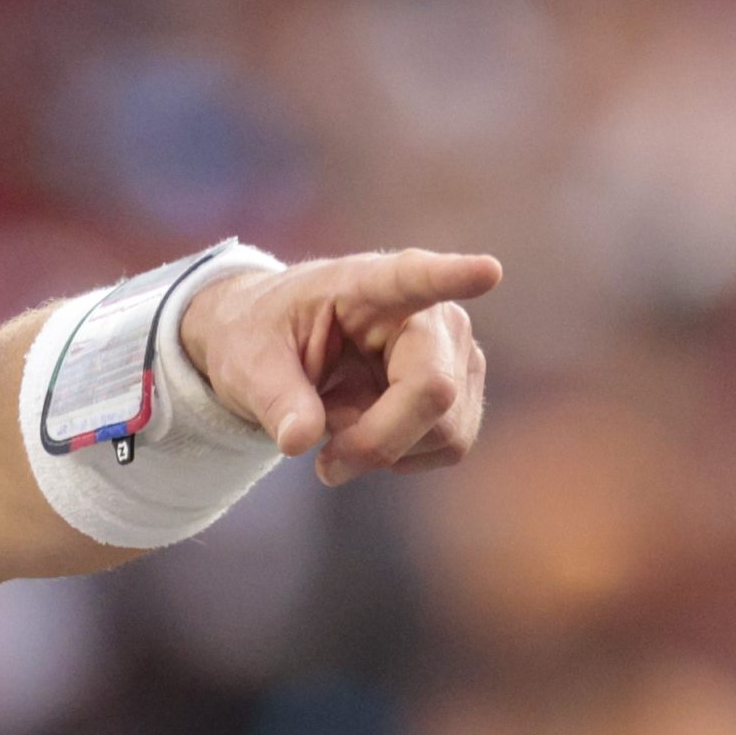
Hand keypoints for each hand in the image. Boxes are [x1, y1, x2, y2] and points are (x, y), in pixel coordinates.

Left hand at [180, 249, 500, 486]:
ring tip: (340, 418)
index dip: (453, 276)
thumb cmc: (265, 338)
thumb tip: (298, 441)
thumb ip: (274, 397)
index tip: (487, 271)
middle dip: (377, 441)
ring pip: (447, 432)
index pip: (414, 278)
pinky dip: (400, 455)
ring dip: (384, 449)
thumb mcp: (248, 360)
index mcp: (367, 285)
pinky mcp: (464, 390)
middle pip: (433, 391)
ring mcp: (456, 353)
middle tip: (323, 463)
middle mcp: (429, 314)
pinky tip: (367, 426)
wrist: (280, 346)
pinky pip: (448, 447)